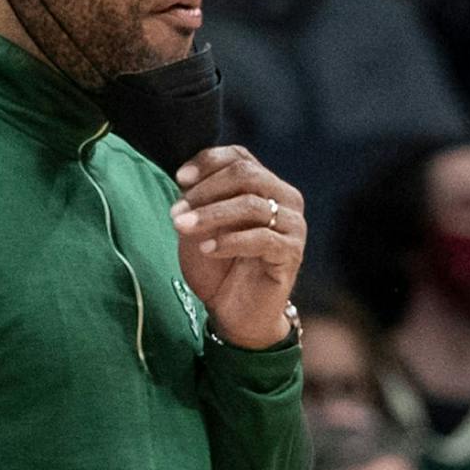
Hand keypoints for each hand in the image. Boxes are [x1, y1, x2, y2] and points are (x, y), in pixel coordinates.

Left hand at [169, 145, 304, 348]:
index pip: (239, 157)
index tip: (179, 179)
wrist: (234, 313)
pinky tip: (207, 249)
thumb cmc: (217, 266)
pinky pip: (262, 238)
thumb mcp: (200, 226)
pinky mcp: (292, 253)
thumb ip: (198, 199)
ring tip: (181, 228)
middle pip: (246, 174)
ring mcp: (293, 225)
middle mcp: (285, 198)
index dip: (208, 162)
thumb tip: (186, 179)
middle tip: (176, 212)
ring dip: (211, 215)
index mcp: (266, 185)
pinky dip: (230, 241)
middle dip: (205, 190)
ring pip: (252, 205)